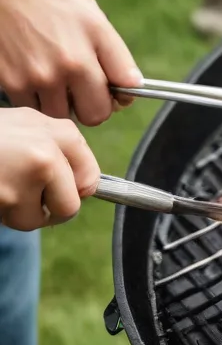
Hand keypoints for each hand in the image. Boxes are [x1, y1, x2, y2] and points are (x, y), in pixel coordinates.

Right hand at [0, 0, 140, 124]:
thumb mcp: (88, 8)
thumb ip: (110, 48)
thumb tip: (128, 83)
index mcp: (95, 36)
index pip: (127, 86)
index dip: (124, 94)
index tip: (117, 90)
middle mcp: (70, 60)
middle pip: (96, 113)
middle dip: (95, 106)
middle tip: (85, 91)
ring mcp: (39, 74)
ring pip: (62, 115)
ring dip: (63, 104)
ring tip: (56, 80)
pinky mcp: (11, 82)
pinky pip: (34, 107)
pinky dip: (36, 99)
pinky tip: (33, 75)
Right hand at [0, 108, 99, 229]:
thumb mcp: (24, 123)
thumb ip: (60, 147)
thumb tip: (86, 185)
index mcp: (55, 131)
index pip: (90, 177)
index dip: (77, 189)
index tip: (65, 189)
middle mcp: (44, 153)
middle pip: (70, 206)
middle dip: (52, 210)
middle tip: (30, 197)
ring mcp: (22, 178)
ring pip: (39, 220)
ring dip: (22, 213)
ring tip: (4, 187)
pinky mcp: (4, 198)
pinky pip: (15, 221)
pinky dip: (4, 214)